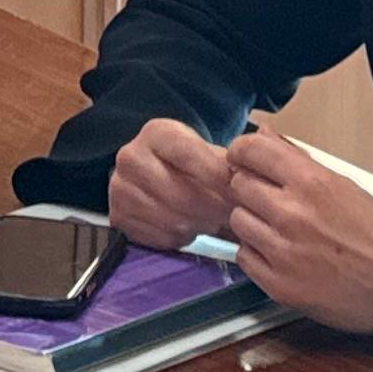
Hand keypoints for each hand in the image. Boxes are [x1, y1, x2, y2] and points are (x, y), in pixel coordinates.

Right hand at [108, 120, 239, 247]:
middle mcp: (130, 157)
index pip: (188, 155)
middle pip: (180, 193)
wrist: (153, 175)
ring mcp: (119, 189)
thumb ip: (233, 163)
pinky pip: (159, 237)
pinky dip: (181, 238)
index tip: (240, 192)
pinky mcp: (118, 218)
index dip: (217, 176)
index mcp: (156, 133)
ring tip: (214, 222)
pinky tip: (190, 228)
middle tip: (234, 217)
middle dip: (213, 209)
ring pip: (171, 219)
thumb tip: (254, 176)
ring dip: (199, 226)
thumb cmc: (191, 165)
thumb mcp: (209, 153)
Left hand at [225, 128, 372, 338]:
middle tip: (270, 201)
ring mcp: (282, 251)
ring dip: (253, 223)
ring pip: (238, 221)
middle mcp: (291, 214)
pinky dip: (256, 254)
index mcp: (311, 183)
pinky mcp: (278, 284)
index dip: (242, 152)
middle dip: (251, 190)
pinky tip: (279, 254)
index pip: (251, 151)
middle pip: (239, 186)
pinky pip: (244, 257)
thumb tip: (263, 134)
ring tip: (278, 231)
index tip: (242, 158)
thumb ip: (297, 160)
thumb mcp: (341, 184)